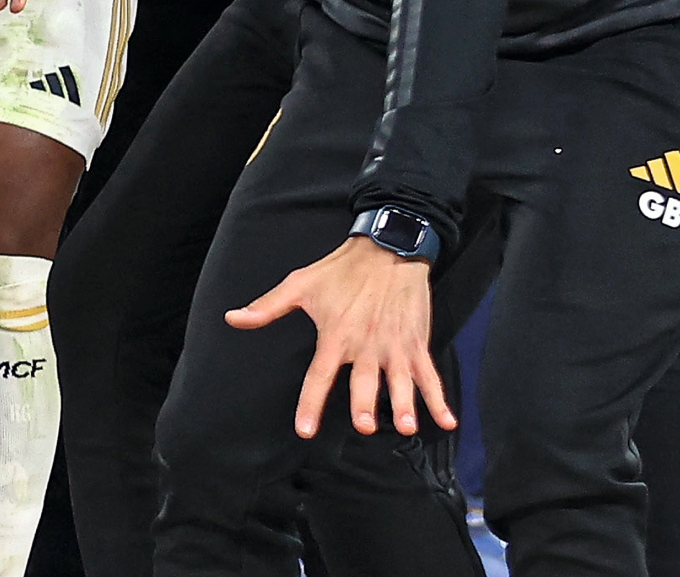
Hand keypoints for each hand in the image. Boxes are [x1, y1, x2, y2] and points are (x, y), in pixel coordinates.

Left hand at [226, 237, 453, 438]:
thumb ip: (267, 308)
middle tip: (365, 426)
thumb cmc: (340, 270)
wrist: (386, 249)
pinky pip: (430, 375)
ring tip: (408, 427)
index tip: (305, 431)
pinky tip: (448, 421)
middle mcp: (365, 346)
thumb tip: (232, 318)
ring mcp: (394, 346)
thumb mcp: (299, 285)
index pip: (318, 376)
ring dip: (405, 404)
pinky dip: (440, 399)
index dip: (310, 404)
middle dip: (365, 404)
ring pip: (400, 381)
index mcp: (335, 336)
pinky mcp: (415, 344)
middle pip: (364, 382)